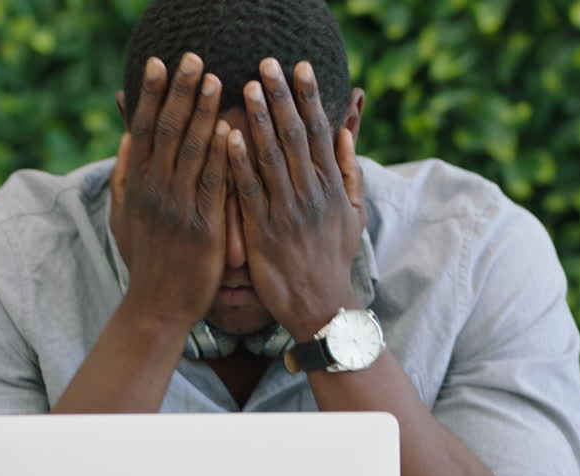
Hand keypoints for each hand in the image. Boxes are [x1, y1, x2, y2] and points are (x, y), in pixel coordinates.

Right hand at [110, 53, 231, 329]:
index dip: (150, 94)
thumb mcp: (125, 216)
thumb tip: (127, 137)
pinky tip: (229, 129)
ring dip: (202, 112)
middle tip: (192, 56)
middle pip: (166, 130)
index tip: (158, 62)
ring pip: (190, 151)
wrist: (158, 305)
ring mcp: (179, 208)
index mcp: (138, 184)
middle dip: (179, 91)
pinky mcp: (204, 227)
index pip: (143, 128)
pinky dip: (220, 155)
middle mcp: (155, 191)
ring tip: (215, 79)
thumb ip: (125, 175)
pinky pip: (213, 183)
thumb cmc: (147, 260)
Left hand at [226, 58, 366, 341]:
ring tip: (245, 88)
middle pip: (296, 136)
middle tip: (266, 64)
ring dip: (258, 120)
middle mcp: (312, 194)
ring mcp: (287, 212)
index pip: (321, 132)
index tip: (299, 67)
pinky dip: (239, 163)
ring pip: (272, 157)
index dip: (309, 97)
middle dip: (281, 97)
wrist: (321, 307)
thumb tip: (345, 135)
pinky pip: (249, 191)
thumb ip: (349, 173)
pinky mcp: (263, 232)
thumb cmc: (333, 259)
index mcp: (332, 187)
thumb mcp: (353, 216)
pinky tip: (227, 137)